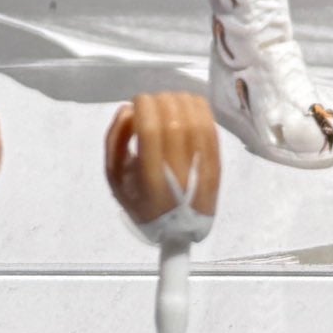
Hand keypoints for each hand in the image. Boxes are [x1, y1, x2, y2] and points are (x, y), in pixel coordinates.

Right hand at [105, 91, 220, 227]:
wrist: (178, 231)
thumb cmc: (141, 203)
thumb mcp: (115, 178)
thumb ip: (115, 141)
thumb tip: (128, 110)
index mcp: (149, 180)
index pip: (149, 130)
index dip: (144, 106)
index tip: (138, 102)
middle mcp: (178, 174)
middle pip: (173, 120)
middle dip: (160, 101)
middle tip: (152, 103)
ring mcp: (201, 170)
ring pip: (195, 119)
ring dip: (179, 101)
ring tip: (169, 103)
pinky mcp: (217, 165)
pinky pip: (211, 127)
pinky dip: (199, 108)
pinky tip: (187, 105)